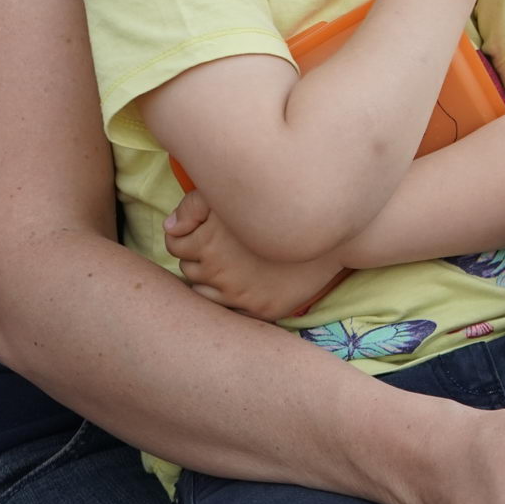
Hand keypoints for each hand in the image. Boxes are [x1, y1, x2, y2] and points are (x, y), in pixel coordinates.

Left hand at [165, 190, 344, 320]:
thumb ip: (194, 204)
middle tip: (217, 244)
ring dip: (211, 279)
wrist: (334, 229)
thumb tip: (170, 226)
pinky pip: (230, 310)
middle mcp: (219, 273)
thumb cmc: (282, 204)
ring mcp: (239, 296)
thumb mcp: (234, 192)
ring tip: (230, 262)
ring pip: (204, 293)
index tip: (200, 228)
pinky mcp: (260, 310)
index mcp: (207, 243)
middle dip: (198, 256)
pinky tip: (243, 280)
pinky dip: (231, 297)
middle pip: (189, 268)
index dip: (185, 233)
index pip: (175, 244)